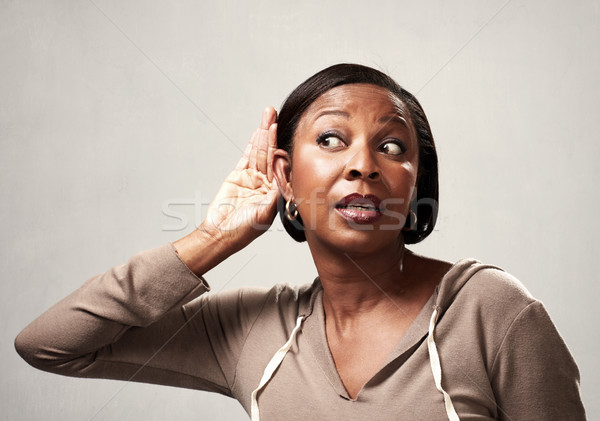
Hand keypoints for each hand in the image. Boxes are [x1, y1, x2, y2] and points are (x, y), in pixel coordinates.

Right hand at [199, 107, 278, 252]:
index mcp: (277, 192)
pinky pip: (247, 156)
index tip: (287, 131)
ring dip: (263, 133)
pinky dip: (252, 143)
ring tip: (267, 114)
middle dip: (273, 132)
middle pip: (271, 153)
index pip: (282, 164)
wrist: (220, 233)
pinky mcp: (238, 176)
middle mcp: (267, 183)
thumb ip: (275, 196)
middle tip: (274, 113)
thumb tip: (286, 180)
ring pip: (259, 152)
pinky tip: (258, 131)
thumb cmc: (244, 230)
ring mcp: (252, 178)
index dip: (283, 146)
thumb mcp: (265, 214)